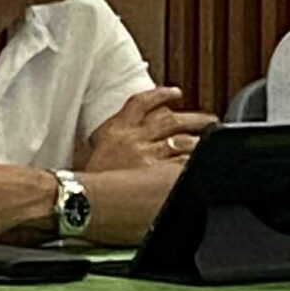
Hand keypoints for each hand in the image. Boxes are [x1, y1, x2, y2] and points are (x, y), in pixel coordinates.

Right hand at [83, 86, 214, 172]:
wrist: (77, 197)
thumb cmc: (85, 179)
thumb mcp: (95, 149)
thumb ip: (115, 138)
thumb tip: (130, 134)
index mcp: (117, 129)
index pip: (142, 103)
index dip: (161, 95)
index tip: (175, 93)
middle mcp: (134, 137)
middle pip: (170, 120)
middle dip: (193, 118)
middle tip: (210, 120)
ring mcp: (146, 155)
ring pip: (181, 140)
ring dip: (199, 139)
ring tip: (211, 139)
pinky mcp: (154, 173)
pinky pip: (180, 164)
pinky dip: (192, 162)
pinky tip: (201, 162)